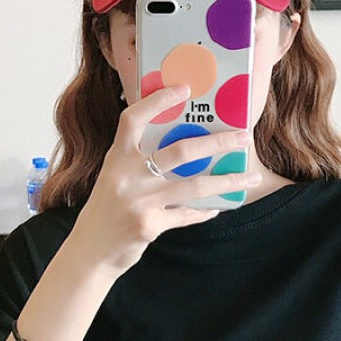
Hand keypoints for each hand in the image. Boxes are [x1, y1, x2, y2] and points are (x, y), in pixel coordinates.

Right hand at [71, 83, 259, 274]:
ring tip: (251, 177)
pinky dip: (205, 211)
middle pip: (179, 151)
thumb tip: (187, 146)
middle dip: (217, 143)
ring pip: (193, 186)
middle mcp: (126, 176)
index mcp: (116, 158)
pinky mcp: (148, 225)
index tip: (185, 89)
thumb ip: (139, 161)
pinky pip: (187, 214)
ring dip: (227, 181)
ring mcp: (138, 201)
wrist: (90, 251)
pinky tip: (219, 207)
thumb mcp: (115, 177)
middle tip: (244, 136)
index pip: (132, 119)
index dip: (157, 101)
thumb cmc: (107, 209)